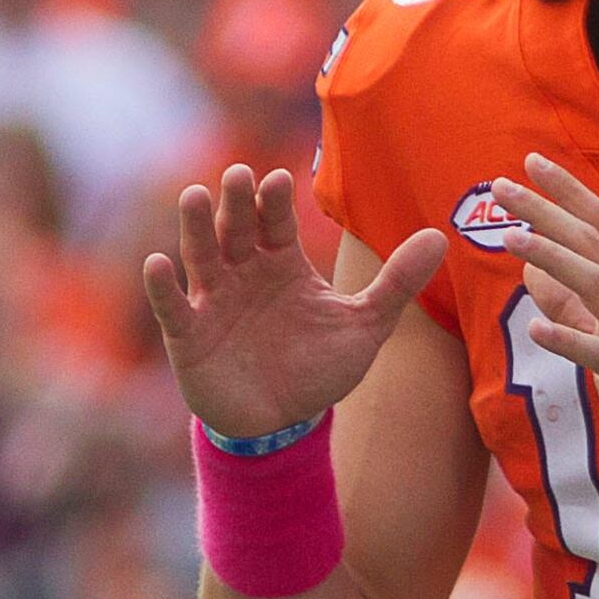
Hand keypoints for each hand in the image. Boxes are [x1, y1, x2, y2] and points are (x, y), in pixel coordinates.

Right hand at [143, 164, 449, 439]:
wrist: (281, 423)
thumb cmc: (319, 369)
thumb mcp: (365, 327)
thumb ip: (397, 283)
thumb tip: (442, 237)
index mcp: (282, 263)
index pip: (275, 222)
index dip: (275, 202)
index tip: (279, 180)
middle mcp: (243, 272)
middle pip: (236, 228)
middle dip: (235, 202)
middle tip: (237, 176)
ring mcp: (213, 301)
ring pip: (201, 255)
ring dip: (196, 227)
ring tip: (195, 197)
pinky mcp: (188, 334)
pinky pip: (172, 306)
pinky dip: (161, 287)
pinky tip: (157, 264)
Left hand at [492, 154, 598, 499]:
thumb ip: (572, 304)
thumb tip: (530, 270)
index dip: (567, 192)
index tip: (531, 163)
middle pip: (593, 244)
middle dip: (548, 211)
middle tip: (504, 188)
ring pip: (597, 286)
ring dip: (554, 259)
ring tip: (511, 240)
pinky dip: (570, 340)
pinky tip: (537, 330)